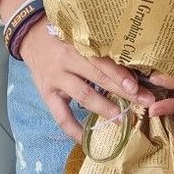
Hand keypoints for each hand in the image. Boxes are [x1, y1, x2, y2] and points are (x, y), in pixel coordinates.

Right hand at [19, 19, 155, 143]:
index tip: (138, 85)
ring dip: (105, 108)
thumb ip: (99, 46)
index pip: (102, 60)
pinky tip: (87, 139)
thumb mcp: (79, 34)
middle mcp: (67, 60)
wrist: (29, 35)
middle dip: (123, 92)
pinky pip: (61, 116)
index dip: (120, 74)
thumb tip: (131, 64)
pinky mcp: (46, 93)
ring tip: (122, 119)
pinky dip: (74, 130)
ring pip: (84, 95)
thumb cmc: (62, 33)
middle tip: (144, 102)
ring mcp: (56, 78)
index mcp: (78, 43)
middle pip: (98, 78)